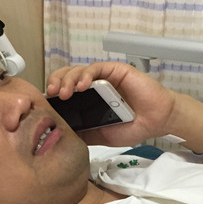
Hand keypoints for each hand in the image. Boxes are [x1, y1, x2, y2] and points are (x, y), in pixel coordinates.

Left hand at [46, 62, 176, 145]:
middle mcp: (94, 86)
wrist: (157, 122)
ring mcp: (104, 77)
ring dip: (68, 80)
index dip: (54, 94)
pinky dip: (86, 75)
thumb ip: (84, 132)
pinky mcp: (116, 70)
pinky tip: (81, 86)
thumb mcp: (102, 135)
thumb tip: (63, 134)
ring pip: (78, 71)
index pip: (65, 90)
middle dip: (57, 83)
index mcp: (89, 100)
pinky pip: (96, 68)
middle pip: (67, 77)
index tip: (46, 104)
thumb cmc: (133, 126)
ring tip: (64, 93)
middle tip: (52, 95)